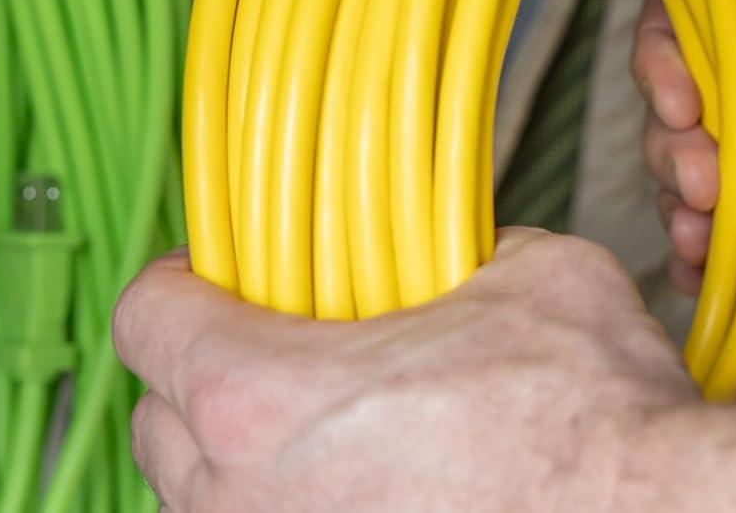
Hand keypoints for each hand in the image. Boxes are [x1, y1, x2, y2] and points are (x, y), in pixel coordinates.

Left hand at [114, 230, 693, 511]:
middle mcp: (246, 505)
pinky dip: (293, 510)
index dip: (177, 280)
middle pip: (156, 421)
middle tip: (272, 341)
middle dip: (202, 374)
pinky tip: (362, 489)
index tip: (210, 271)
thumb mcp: (523, 272)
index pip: (145, 320)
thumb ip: (451, 251)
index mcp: (265, 398)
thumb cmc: (590, 420)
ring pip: (200, 507)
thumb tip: (444, 248)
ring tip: (317, 427)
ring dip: (235, 460)